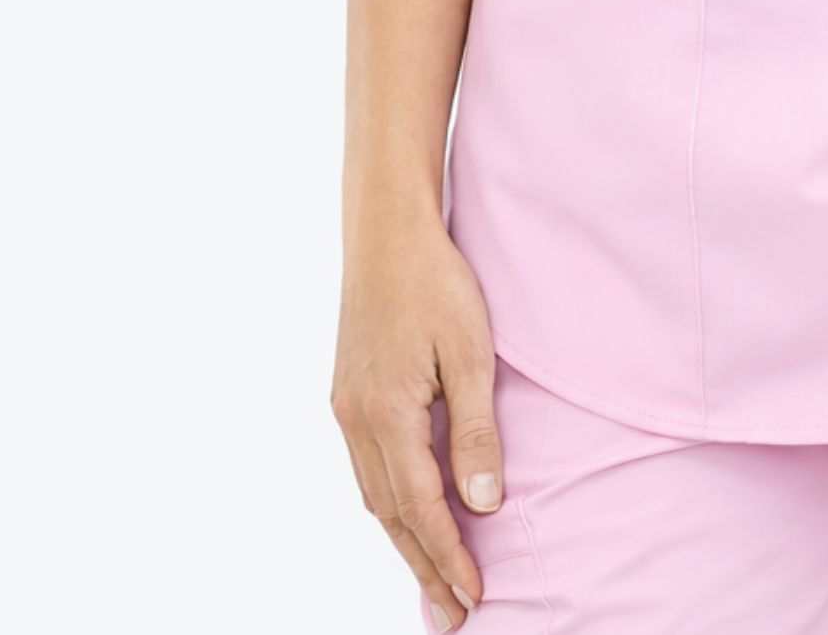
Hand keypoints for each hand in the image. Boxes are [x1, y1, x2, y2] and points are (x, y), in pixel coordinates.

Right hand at [330, 215, 504, 627]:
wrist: (386, 231)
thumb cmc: (436, 282)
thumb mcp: (471, 352)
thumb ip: (475, 430)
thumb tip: (482, 503)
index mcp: (386, 414)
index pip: (421, 508)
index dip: (448, 557)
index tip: (475, 596)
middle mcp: (356, 420)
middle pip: (390, 515)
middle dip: (423, 566)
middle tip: (453, 614)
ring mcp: (345, 408)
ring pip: (374, 495)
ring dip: (405, 539)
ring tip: (436, 578)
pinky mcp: (346, 393)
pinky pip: (367, 467)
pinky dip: (390, 502)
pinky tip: (410, 513)